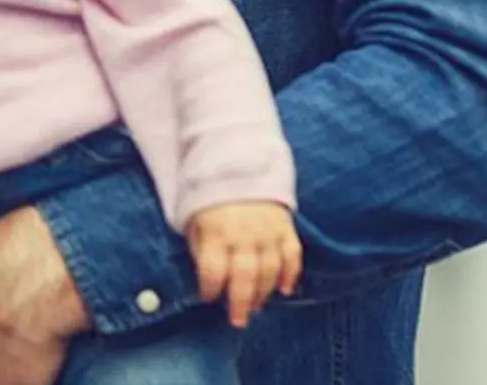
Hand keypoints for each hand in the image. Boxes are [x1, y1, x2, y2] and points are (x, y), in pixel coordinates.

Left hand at [187, 201, 301, 327]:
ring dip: (263, 293)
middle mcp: (243, 234)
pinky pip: (293, 256)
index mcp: (216, 232)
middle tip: (237, 321)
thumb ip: (201, 248)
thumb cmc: (211, 200)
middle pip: (244, 276)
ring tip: (255, 306)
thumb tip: (209, 278)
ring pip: (270, 271)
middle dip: (240, 303)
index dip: (209, 288)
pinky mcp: (286, 227)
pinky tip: (285, 290)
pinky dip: (291, 275)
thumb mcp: (194, 220)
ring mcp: (268, 231)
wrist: (238, 165)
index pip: (213, 270)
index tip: (207, 298)